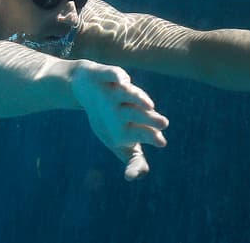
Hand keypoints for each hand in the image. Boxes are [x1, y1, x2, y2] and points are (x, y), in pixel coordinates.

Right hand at [71, 61, 168, 180]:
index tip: (161, 143)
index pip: (143, 131)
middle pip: (139, 113)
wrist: (85, 86)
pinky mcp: (105, 74)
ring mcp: (116, 90)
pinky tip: (124, 81)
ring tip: (150, 105)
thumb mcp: (114, 139)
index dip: (151, 136)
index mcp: (132, 122)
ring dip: (139, 98)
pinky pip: (112, 74)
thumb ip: (132, 157)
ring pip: (129, 94)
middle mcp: (127, 105)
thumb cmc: (106, 117)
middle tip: (164, 123)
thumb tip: (138, 176)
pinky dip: (118, 76)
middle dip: (150, 119)